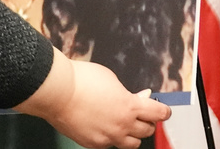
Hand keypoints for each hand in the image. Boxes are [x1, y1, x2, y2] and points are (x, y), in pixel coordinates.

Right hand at [16, 50, 170, 148]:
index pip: (158, 114)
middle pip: (147, 131)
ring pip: (131, 144)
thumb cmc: (80, 80)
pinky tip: (103, 125)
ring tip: (124, 124)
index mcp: (130, 107)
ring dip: (132, 134)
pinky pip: (109, 144)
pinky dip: (110, 137)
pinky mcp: (93, 143)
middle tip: (140, 113)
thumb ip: (128, 92)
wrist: (56, 91)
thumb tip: (140, 97)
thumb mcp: (111, 78)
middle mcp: (121, 125)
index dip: (163, 111)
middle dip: (146, 121)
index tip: (163, 110)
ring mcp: (107, 137)